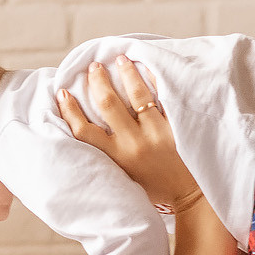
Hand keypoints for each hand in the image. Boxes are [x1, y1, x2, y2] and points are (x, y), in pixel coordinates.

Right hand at [56, 57, 203, 213]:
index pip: (84, 131)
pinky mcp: (177, 126)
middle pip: (108, 104)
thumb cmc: (154, 187)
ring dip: (125, 72)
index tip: (63, 92)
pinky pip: (164, 95)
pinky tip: (148, 65)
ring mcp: (157, 132)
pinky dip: (155, 78)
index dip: (70, 110)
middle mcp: (134, 143)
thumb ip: (108, 155)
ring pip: (137, 94)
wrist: (192, 195)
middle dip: (97, 80)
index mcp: (117, 158)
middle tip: (94, 66)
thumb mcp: (123, 176)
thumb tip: (88, 130)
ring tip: (119, 58)